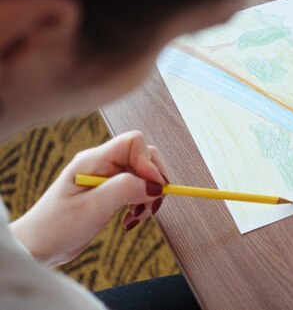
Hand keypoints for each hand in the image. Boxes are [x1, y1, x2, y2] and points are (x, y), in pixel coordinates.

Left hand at [9, 131, 168, 266]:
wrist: (36, 248)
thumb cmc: (56, 228)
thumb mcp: (93, 208)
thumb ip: (126, 190)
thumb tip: (156, 185)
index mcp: (93, 160)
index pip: (134, 143)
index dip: (149, 163)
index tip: (154, 189)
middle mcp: (101, 163)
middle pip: (143, 157)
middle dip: (153, 181)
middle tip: (149, 206)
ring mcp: (105, 177)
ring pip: (143, 174)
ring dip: (148, 195)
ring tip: (137, 216)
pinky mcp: (108, 191)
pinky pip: (136, 188)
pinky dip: (140, 203)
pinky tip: (130, 219)